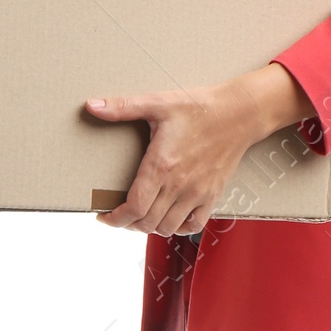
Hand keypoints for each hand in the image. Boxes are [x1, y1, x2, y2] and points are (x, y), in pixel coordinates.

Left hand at [84, 64, 313, 237]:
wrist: (239, 113)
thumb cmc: (199, 106)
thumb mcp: (158, 103)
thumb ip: (123, 107)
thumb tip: (92, 106)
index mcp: (161, 166)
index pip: (134, 208)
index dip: (115, 219)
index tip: (104, 216)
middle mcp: (179, 185)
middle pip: (147, 222)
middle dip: (127, 223)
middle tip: (118, 215)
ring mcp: (198, 193)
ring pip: (168, 228)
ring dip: (150, 227)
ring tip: (141, 216)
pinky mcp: (212, 195)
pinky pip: (194, 225)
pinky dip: (178, 228)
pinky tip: (169, 218)